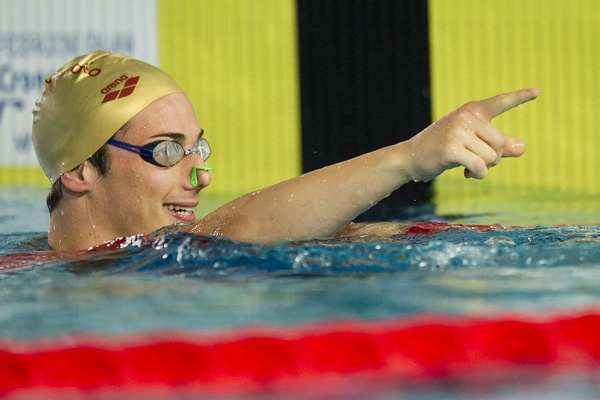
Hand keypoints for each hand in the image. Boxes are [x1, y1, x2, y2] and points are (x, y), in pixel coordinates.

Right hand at [405, 88, 538, 181]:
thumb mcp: (470, 144)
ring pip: (491, 156)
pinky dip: (478, 175)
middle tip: (479, 162)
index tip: (538, 92)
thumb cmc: (441, 149)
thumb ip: (498, 146)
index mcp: (471, 111)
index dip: (519, 98)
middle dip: (494, 158)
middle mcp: (465, 118)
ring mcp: (457, 132)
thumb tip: (522, 147)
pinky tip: (468, 175)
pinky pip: (479, 166)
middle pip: (500, 142)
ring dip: (484, 168)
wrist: (410, 158)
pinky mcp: (451, 149)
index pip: (498, 103)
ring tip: (469, 168)